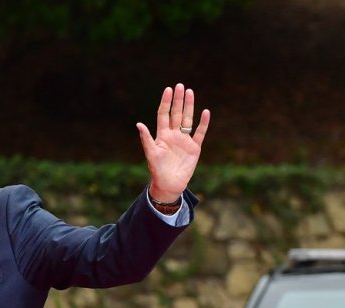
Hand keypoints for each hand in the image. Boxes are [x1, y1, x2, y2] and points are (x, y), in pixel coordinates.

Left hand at [136, 83, 210, 201]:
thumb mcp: (151, 153)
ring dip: (189, 106)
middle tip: (180, 86)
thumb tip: (138, 124)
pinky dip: (203, 123)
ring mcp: (184, 140)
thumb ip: (146, 139)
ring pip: (187, 119)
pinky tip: (205, 112)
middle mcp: (173, 135)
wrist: (169, 184)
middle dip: (178, 100)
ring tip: (190, 92)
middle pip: (176, 114)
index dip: (166, 102)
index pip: (164, 114)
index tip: (168, 89)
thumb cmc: (157, 170)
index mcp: (162, 135)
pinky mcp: (194, 147)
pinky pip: (200, 133)